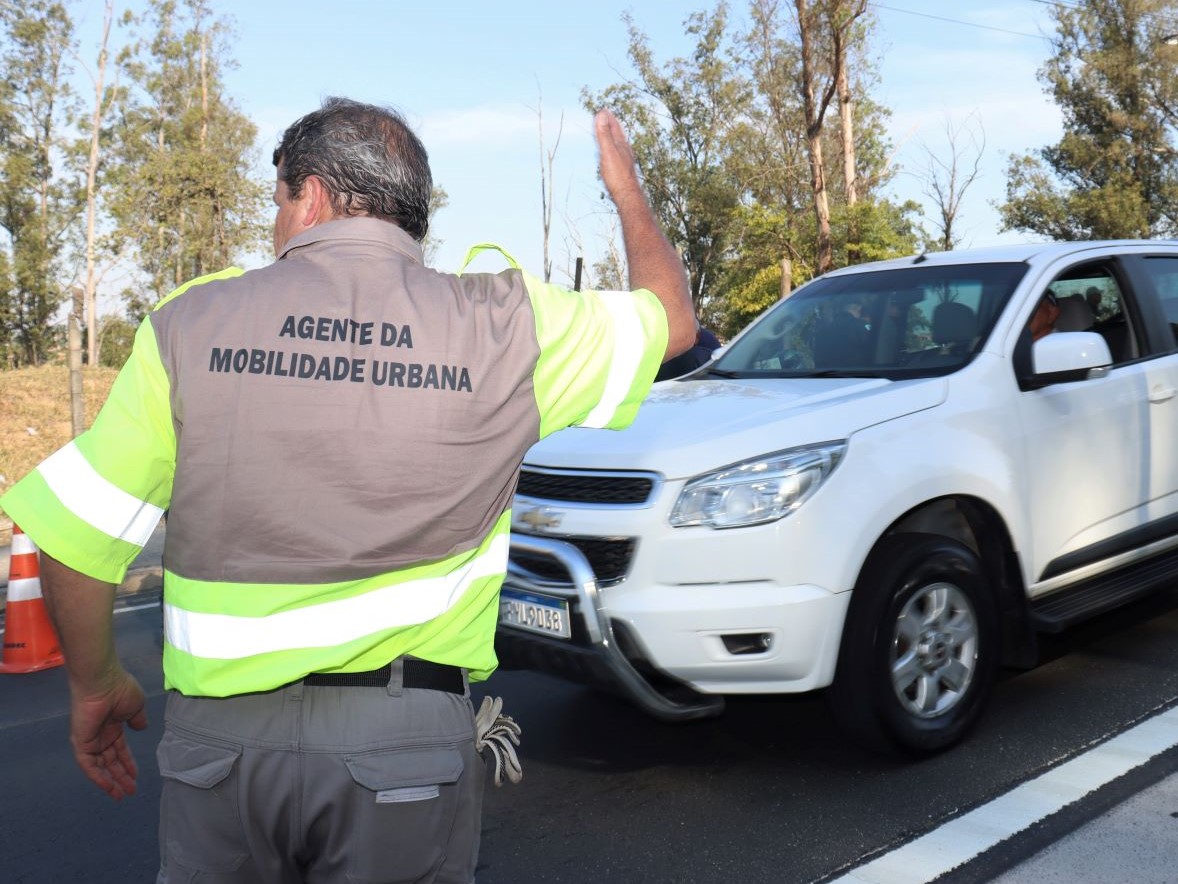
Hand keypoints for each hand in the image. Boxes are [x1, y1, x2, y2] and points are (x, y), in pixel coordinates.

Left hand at [69, 668, 148, 800]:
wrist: (102, 683)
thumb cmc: (121, 691)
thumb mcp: (137, 706)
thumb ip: (138, 720)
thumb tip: (142, 728)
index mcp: (114, 725)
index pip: (120, 749)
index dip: (128, 762)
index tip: (136, 775)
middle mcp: (101, 735)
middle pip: (110, 761)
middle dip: (121, 776)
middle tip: (130, 790)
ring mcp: (90, 740)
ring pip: (100, 766)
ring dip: (110, 781)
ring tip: (121, 794)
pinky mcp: (81, 743)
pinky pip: (88, 765)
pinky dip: (97, 777)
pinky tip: (108, 786)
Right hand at [594, 109, 641, 207]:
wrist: (628, 196)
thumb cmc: (618, 175)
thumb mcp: (608, 152)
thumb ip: (604, 134)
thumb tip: (602, 114)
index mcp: (621, 144)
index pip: (614, 126)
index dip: (608, 117)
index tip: (603, 109)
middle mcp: (625, 150)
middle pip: (618, 134)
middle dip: (612, 124)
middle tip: (607, 117)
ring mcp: (625, 160)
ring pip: (619, 144)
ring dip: (613, 137)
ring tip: (610, 133)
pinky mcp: (624, 170)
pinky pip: (618, 155)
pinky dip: (614, 149)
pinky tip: (614, 155)